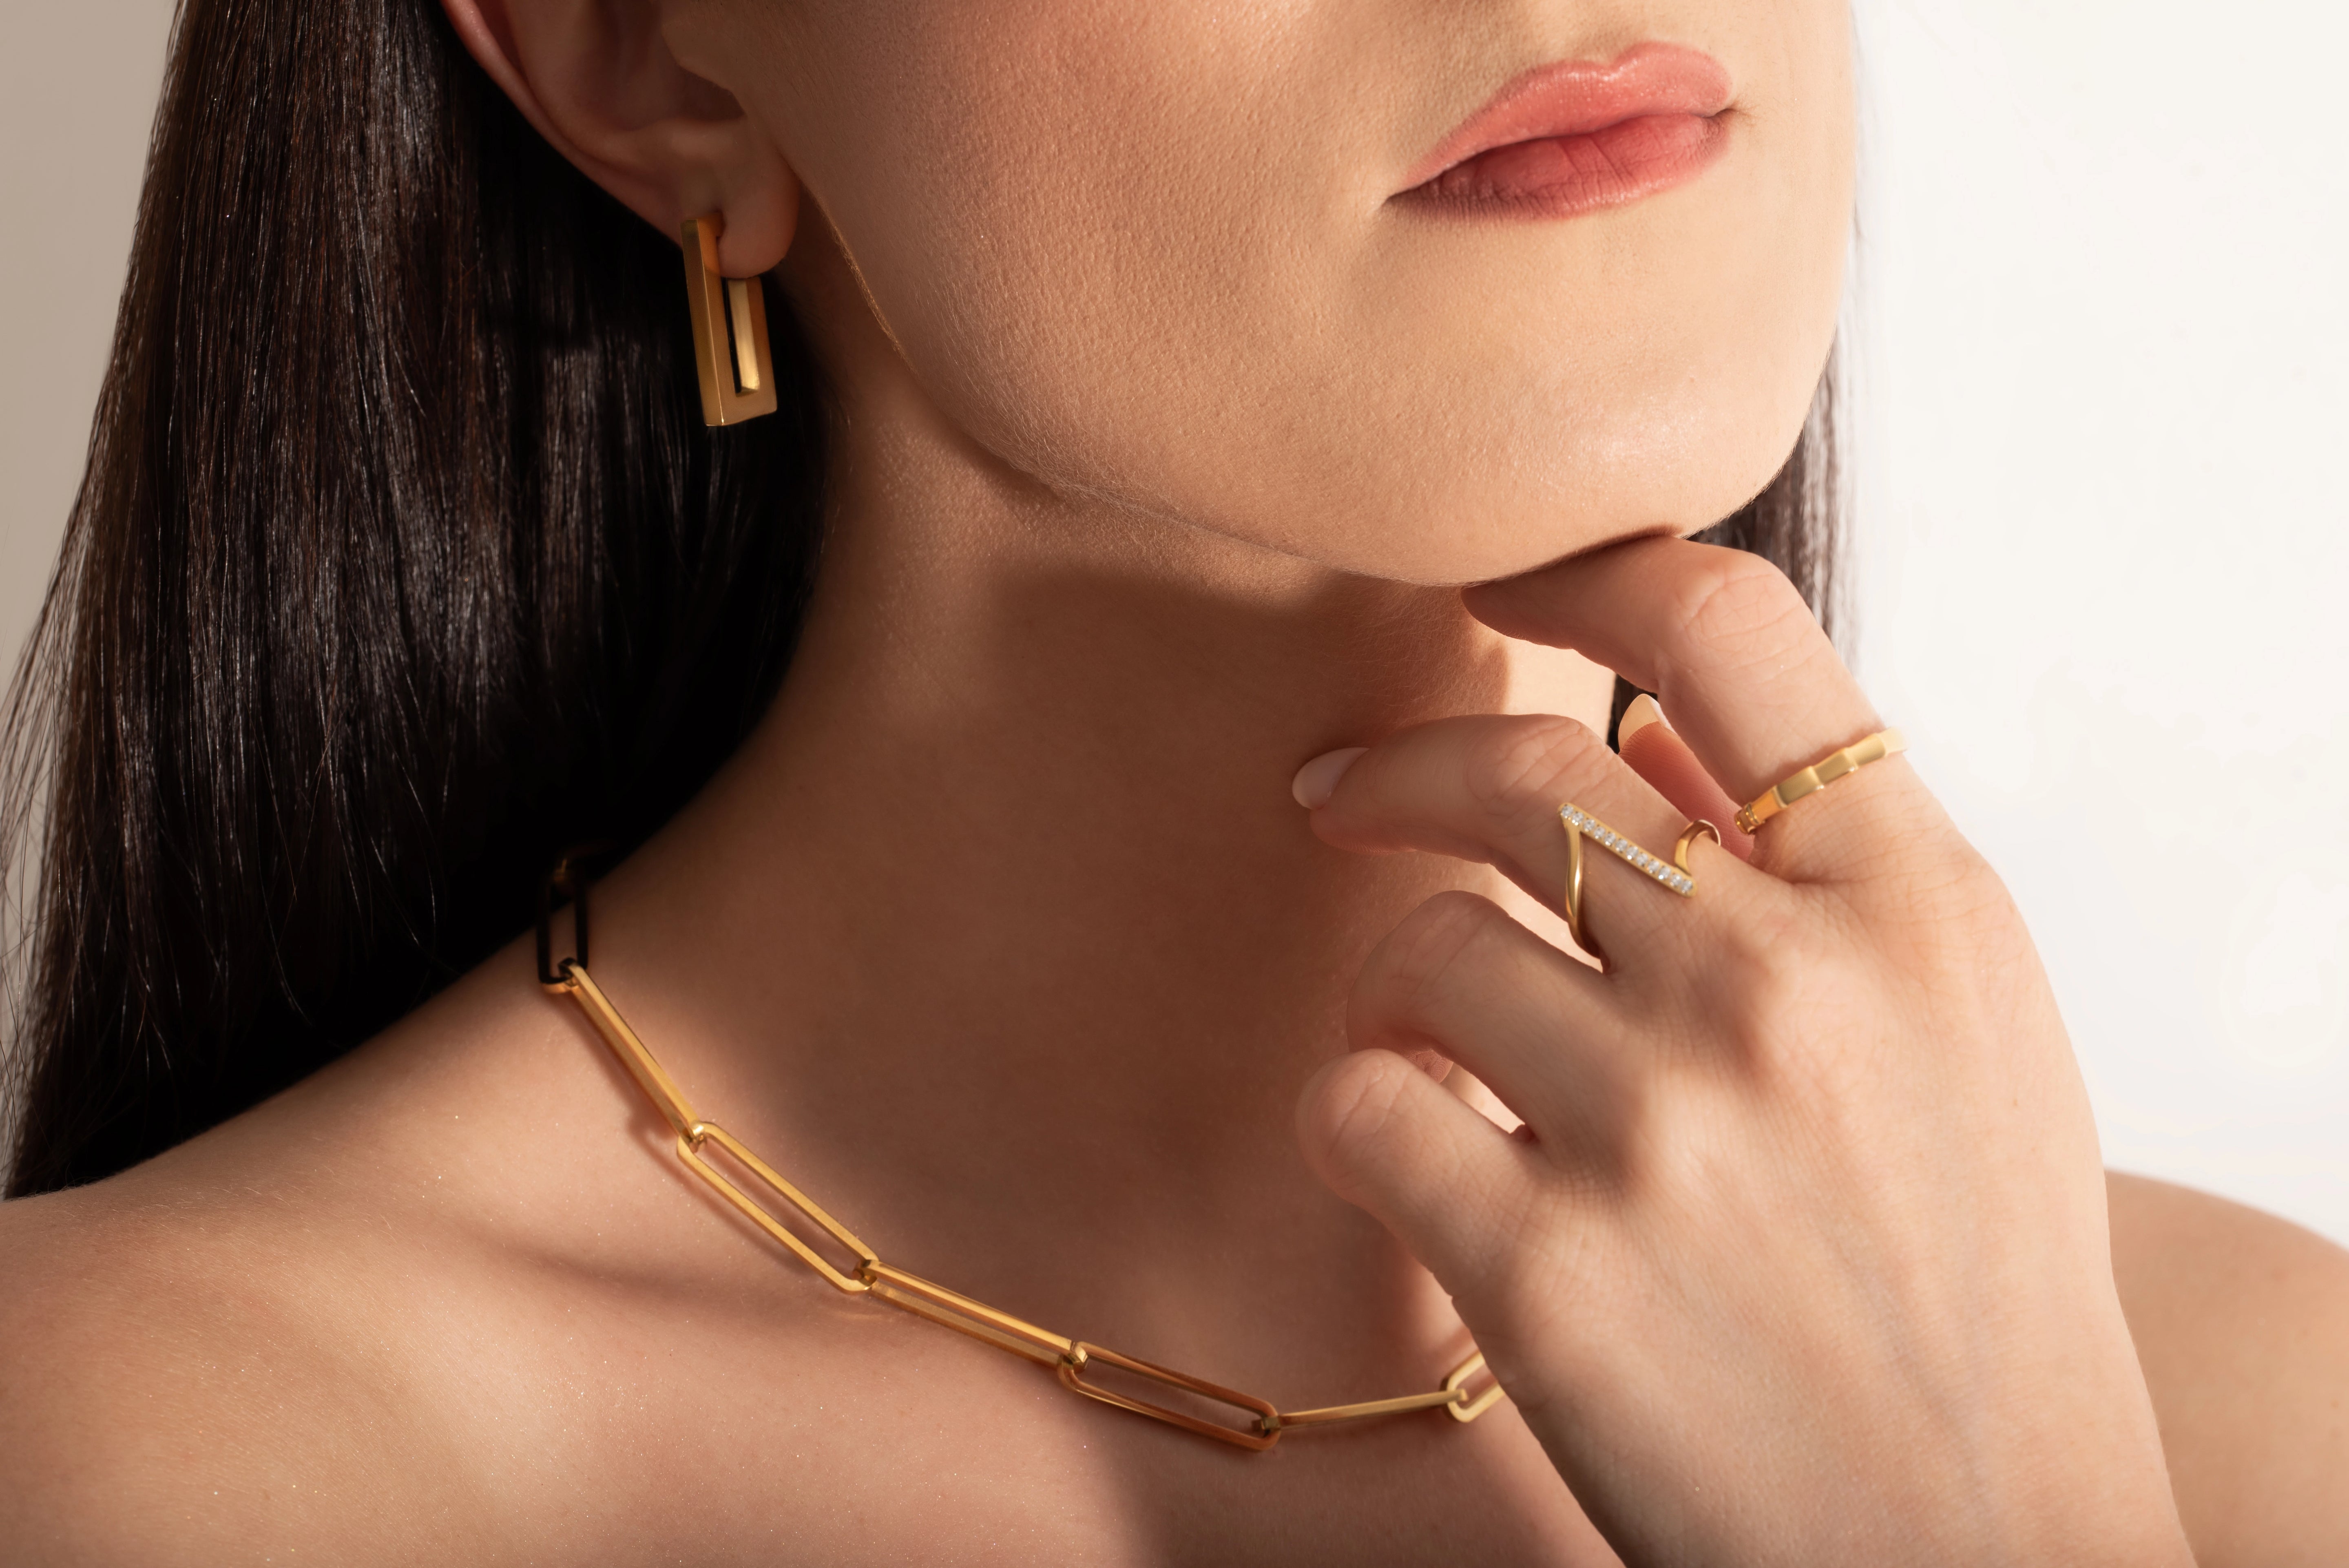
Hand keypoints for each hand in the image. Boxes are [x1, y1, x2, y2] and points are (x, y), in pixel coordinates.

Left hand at [1292, 537, 2192, 1566]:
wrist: (1984, 1545)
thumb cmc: (1967, 1282)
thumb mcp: (1966, 1036)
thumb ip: (1823, 865)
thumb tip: (1660, 726)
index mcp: (1915, 907)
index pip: (1729, 628)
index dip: (1585, 569)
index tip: (1494, 582)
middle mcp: (1787, 989)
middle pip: (1519, 768)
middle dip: (1398, 769)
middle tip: (1335, 795)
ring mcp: (1662, 1125)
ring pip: (1419, 945)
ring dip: (1392, 991)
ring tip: (1422, 1051)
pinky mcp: (1545, 1267)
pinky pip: (1361, 1107)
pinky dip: (1362, 1123)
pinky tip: (1411, 1164)